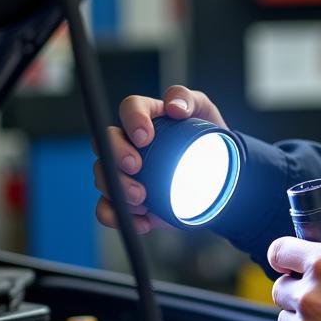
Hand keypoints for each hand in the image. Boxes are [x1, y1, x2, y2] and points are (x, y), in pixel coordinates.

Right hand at [93, 84, 228, 234]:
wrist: (218, 177)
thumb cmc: (208, 138)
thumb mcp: (204, 110)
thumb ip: (188, 99)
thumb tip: (175, 107)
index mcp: (146, 116)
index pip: (130, 108)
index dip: (132, 120)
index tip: (145, 137)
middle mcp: (128, 142)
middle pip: (105, 143)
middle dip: (115, 156)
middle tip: (136, 168)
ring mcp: (124, 172)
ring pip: (102, 177)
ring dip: (117, 189)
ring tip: (143, 200)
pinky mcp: (127, 199)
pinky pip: (108, 208)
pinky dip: (118, 217)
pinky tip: (143, 221)